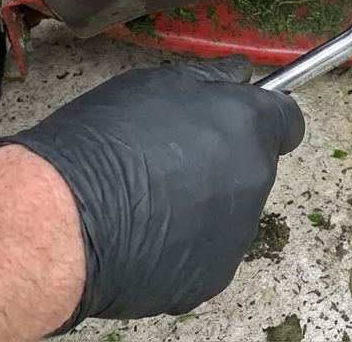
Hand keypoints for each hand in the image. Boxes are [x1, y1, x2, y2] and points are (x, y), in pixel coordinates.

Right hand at [0, 56, 303, 328]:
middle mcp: (255, 181)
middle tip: (169, 161)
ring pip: (230, 213)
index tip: (234, 123)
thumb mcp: (156, 83)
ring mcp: (236, 234)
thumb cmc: (103, 141)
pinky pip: (205, 253)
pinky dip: (183, 246)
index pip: (287, 121)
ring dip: (204, 205)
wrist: (64, 218)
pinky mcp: (211, 277)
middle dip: (224, 161)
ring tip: (146, 201)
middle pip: (254, 168)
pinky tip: (141, 236)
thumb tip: (241, 73)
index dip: (261, 119)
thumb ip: (210, 79)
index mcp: (248, 128)